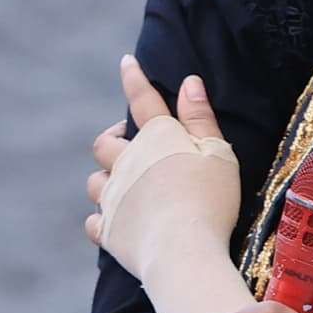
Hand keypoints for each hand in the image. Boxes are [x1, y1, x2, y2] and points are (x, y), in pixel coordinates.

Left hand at [85, 56, 240, 279]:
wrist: (183, 250)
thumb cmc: (209, 200)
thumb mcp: (217, 153)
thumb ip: (201, 118)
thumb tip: (189, 82)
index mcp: (157, 140)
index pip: (143, 100)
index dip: (134, 78)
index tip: (126, 62)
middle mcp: (127, 163)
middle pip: (105, 144)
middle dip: (112, 139)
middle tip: (125, 141)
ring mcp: (113, 197)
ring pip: (95, 182)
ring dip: (105, 179)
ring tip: (121, 184)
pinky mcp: (108, 230)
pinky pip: (94, 221)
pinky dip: (101, 219)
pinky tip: (111, 221)